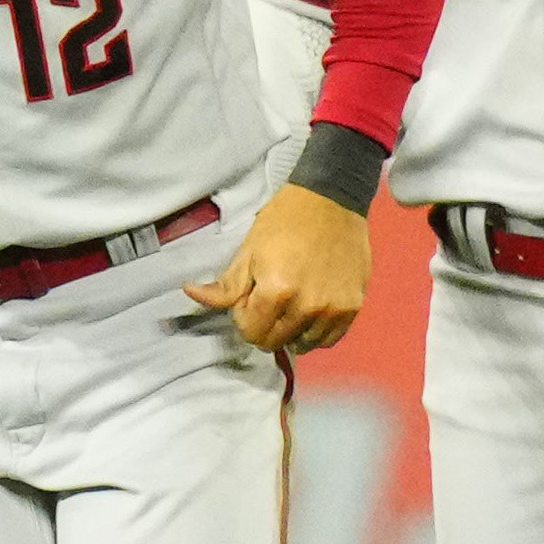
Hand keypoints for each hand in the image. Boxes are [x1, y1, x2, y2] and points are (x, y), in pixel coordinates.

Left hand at [187, 183, 369, 352]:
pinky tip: (311, 311)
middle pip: (276, 342)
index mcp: (276, 291)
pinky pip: (329, 339)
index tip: (251, 297)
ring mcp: (333, 309)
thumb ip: (224, 285)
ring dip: (292, 331)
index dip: (245, 317)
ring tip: (292, 304)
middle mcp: (307, 306)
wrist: (331, 199)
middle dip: (265, 325)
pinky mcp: (353, 306)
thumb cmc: (284, 221)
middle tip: (270, 300)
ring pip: (303, 344)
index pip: (251, 332)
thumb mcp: (248, 250)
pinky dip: (316, 331)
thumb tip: (190, 294)